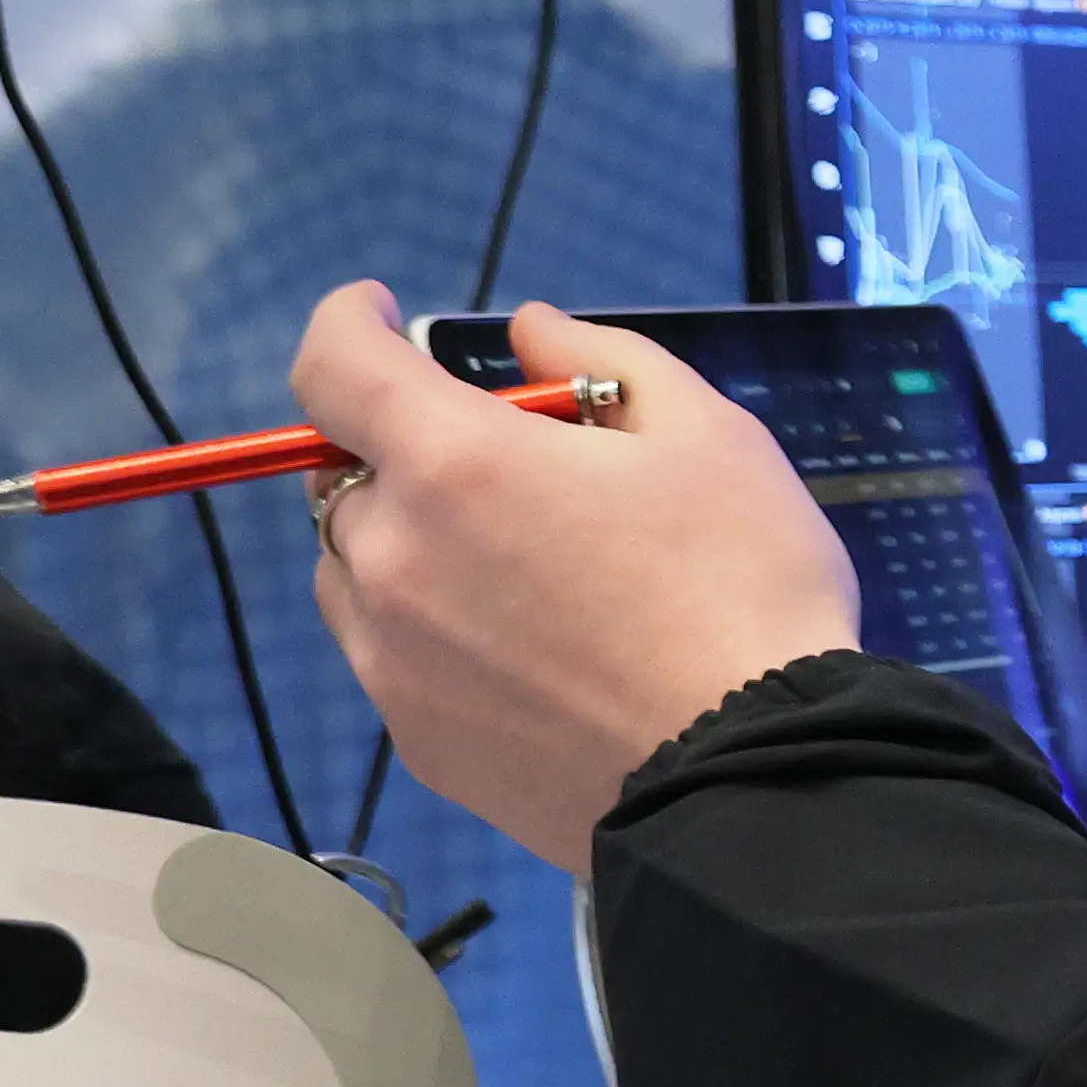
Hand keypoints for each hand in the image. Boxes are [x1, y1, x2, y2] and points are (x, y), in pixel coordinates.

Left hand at [291, 288, 860, 873]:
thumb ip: (606, 361)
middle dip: (417, 450)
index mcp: (458, 464)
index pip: (336, 366)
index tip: (375, 314)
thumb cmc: (743, 589)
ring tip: (533, 571)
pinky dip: (437, 629)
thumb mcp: (711, 436)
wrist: (750, 772)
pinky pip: (394, 654)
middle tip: (526, 468)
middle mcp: (395, 556)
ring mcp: (391, 657)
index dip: (347, 322)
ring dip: (414, 542)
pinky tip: (539, 649)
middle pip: (350, 473)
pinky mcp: (414, 737)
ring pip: (360, 568)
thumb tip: (534, 332)